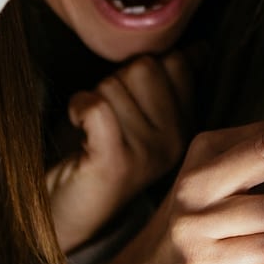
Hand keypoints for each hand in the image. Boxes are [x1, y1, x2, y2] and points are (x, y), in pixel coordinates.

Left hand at [47, 47, 198, 252]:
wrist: (63, 216)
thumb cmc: (96, 155)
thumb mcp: (141, 118)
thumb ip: (170, 82)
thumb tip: (200, 47)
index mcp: (188, 128)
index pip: (174, 61)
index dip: (140, 72)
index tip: (128, 106)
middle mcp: (175, 142)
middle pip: (145, 67)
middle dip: (115, 82)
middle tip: (105, 121)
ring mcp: (147, 154)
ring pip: (115, 84)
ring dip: (93, 98)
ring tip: (92, 132)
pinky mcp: (115, 162)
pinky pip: (97, 106)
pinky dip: (78, 105)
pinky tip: (77, 124)